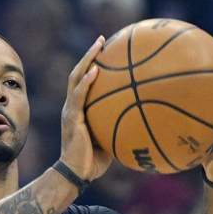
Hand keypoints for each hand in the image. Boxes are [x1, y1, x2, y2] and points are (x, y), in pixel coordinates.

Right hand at [60, 36, 112, 180]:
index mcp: (79, 110)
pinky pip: (79, 96)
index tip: (105, 52)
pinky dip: (86, 83)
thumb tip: (142, 121)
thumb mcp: (109, 140)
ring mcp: (70, 111)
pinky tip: (96, 71)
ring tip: (98, 46)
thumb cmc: (93, 162)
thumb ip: (117, 127)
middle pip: (78, 74)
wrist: (76, 174)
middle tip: (102, 40)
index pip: (83, 82)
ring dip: (87, 60)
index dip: (92, 65)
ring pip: (75, 78)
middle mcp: (72, 106)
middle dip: (89, 55)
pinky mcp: (72, 119)